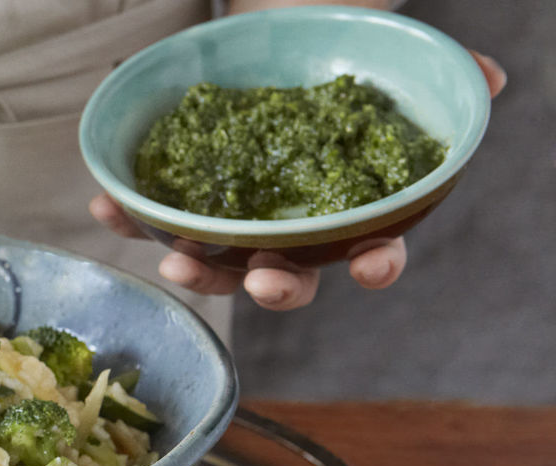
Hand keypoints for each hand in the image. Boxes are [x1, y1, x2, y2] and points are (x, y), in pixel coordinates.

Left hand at [90, 51, 506, 310]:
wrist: (273, 46)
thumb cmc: (336, 70)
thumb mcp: (386, 64)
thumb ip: (435, 79)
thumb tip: (489, 77)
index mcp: (348, 215)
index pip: (373, 251)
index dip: (377, 264)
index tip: (374, 264)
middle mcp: (290, 234)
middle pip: (287, 277)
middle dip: (275, 287)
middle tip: (264, 282)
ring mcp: (234, 225)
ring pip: (217, 264)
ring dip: (195, 269)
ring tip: (172, 261)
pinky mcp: (183, 204)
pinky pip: (154, 221)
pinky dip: (129, 219)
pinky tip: (107, 205)